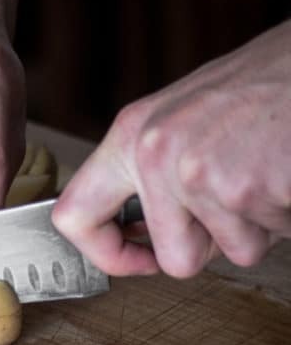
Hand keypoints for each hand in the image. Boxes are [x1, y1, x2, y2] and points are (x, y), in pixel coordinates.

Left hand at [52, 20, 290, 276]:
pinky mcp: (252, 188)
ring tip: (269, 167)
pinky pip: (274, 237)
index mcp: (131, 135)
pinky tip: (288, 169)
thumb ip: (153, 171)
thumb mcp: (183, 116)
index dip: (107, 255)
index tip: (138, 260)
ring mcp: (203, 173)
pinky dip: (288, 214)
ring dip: (260, 224)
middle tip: (240, 193)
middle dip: (214, 244)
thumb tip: (138, 234)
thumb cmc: (262, 84)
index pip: (75, 216)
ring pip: (236, 252)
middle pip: (176, 259)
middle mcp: (157, 154)